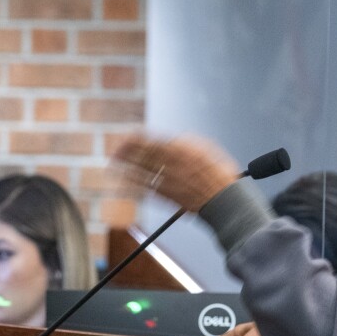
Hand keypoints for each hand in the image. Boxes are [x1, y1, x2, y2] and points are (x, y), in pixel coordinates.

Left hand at [113, 134, 240, 211]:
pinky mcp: (166, 196)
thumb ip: (187, 142)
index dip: (138, 138)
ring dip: (125, 166)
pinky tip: (122, 183)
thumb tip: (173, 140)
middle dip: (128, 151)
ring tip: (113, 162)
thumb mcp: (207, 148)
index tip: (130, 135)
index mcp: (181, 150)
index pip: (153, 141)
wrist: (223, 200)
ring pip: (141, 171)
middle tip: (117, 148)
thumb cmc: (219, 173)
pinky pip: (144, 190)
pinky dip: (132, 186)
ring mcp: (167, 180)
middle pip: (143, 155)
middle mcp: (171, 164)